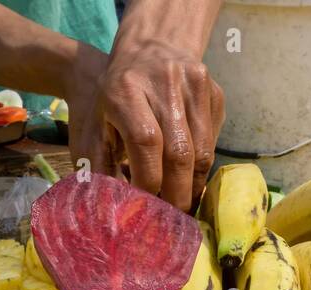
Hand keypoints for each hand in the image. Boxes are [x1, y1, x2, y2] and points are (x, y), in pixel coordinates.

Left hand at [73, 39, 224, 210]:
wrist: (148, 48)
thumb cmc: (113, 98)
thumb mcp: (94, 127)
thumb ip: (99, 169)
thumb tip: (111, 213)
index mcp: (127, 91)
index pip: (146, 144)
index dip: (148, 181)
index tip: (144, 206)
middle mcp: (165, 83)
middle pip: (180, 152)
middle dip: (177, 194)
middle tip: (172, 220)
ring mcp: (196, 84)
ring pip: (203, 150)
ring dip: (194, 185)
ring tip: (183, 205)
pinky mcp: (216, 92)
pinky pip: (214, 140)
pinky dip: (202, 165)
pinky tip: (189, 177)